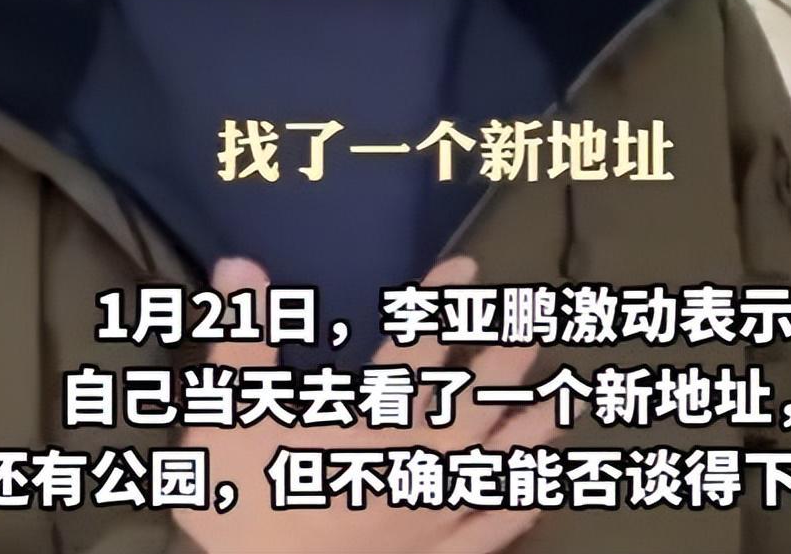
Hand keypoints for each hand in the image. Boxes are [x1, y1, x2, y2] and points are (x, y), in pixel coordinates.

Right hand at [175, 255, 564, 553]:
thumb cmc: (242, 509)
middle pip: (468, 407)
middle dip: (502, 365)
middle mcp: (411, 468)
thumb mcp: (227, 420)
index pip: (411, 351)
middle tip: (535, 326)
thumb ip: (243, 342)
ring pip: (489, 469)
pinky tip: (539, 496)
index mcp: (369, 429)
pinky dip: (512, 514)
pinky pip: (482, 537)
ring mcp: (427, 523)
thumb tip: (240, 264)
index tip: (468, 267)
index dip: (438, 305)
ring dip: (527, 432)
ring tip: (563, 401)